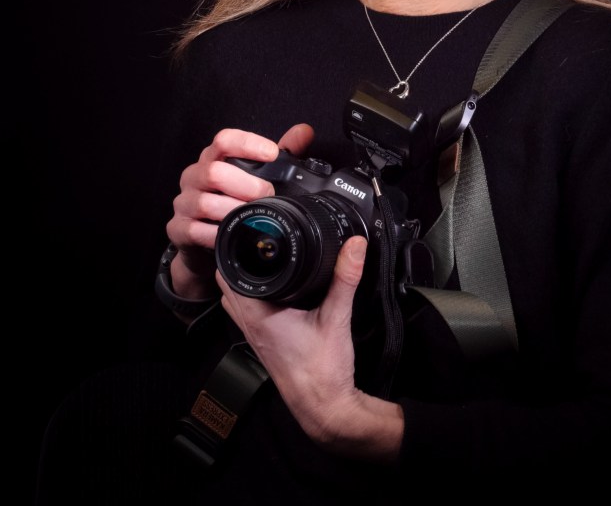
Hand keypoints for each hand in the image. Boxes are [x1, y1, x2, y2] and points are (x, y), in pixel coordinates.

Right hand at [165, 123, 314, 300]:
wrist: (205, 240)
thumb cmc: (232, 199)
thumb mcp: (257, 174)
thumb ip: (283, 152)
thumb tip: (304, 131)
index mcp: (213, 158)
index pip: (224, 140)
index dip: (248, 144)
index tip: (272, 153)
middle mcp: (194, 176)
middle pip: (214, 172)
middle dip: (246, 184)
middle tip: (267, 194)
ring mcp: (184, 202)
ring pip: (206, 203)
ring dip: (234, 211)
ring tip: (252, 216)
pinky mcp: (178, 229)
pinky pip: (196, 231)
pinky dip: (218, 234)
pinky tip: (233, 234)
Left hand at [217, 236, 403, 460]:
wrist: (323, 407)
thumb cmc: (322, 371)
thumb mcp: (336, 318)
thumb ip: (345, 278)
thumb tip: (355, 245)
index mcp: (258, 314)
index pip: (229, 272)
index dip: (234, 248)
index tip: (247, 229)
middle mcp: (249, 323)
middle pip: (228, 281)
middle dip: (238, 258)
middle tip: (258, 238)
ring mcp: (253, 334)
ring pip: (235, 297)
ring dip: (244, 277)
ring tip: (263, 258)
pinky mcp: (264, 341)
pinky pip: (247, 310)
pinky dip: (253, 295)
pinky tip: (276, 289)